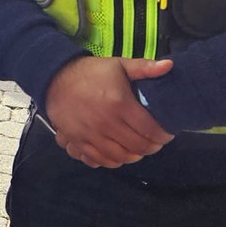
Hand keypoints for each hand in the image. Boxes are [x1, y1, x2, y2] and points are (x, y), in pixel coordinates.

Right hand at [45, 55, 173, 168]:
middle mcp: (106, 123)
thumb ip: (144, 68)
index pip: (150, 130)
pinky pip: (101, 161)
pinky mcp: (78, 142)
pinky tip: (120, 153)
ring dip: (135, 155)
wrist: (55, 77)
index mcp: (119, 103)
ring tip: (138, 147)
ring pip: (122, 157)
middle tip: (154, 141)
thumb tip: (170, 66)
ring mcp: (91, 135)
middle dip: (152, 146)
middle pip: (138, 147)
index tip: (166, 133)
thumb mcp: (119, 65)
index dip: (163, 135)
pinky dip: (114, 161)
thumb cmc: (91, 72)